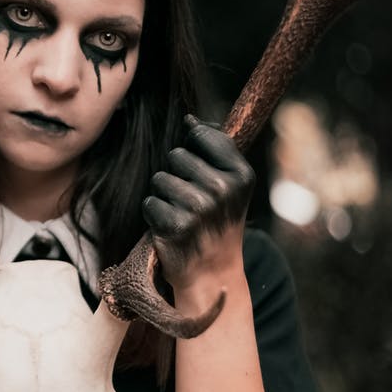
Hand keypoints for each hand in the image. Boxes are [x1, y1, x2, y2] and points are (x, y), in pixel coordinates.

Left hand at [142, 115, 253, 296]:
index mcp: (242, 174)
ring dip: (165, 195)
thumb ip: (215, 149)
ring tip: (182, 214)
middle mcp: (223, 189)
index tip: (201, 170)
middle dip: (177, 174)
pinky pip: (149, 202)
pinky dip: (155, 215)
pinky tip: (172, 229)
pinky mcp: (175, 225)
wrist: (213, 273)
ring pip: (160, 178)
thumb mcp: (231, 185)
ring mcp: (199, 208)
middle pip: (176, 155)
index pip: (201, 134)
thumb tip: (190, 118)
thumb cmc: (218, 222)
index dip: (193, 148)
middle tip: (192, 201)